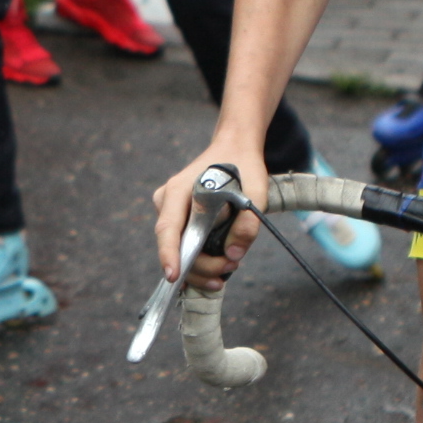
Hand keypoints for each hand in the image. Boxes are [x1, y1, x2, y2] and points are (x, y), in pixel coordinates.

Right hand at [149, 147, 267, 294]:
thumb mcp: (255, 190)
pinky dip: (199, 261)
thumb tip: (233, 254)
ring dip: (202, 267)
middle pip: (175, 246)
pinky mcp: (179, 221)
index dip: (169, 253)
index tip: (173, 275)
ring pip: (179, 251)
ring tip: (231, 265)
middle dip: (200, 266)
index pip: (168, 227)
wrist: (234, 148)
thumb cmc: (242, 165)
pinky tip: (217, 270)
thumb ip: (247, 223)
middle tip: (232, 265)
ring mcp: (170, 213)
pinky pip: (184, 246)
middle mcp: (167, 202)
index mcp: (179, 190)